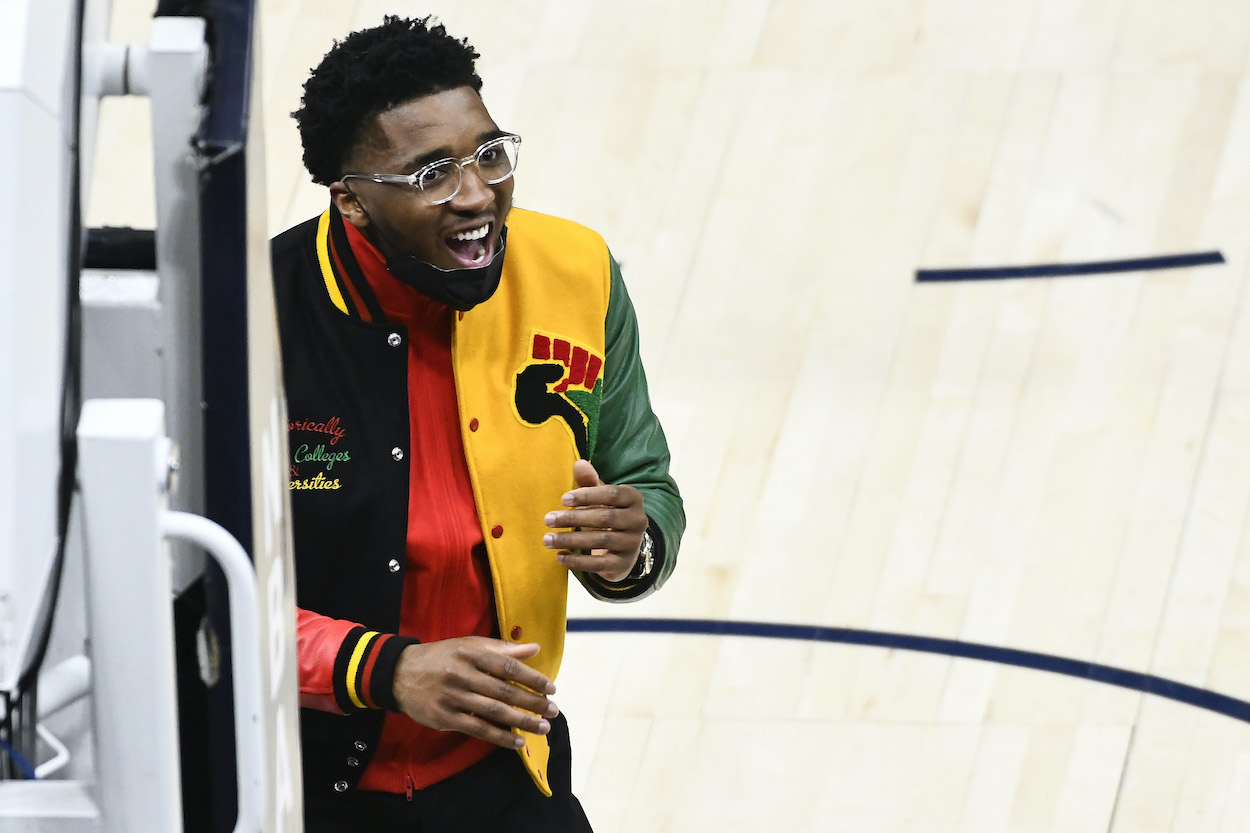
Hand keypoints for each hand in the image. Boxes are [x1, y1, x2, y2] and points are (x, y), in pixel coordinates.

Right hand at [391, 637, 558, 748]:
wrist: (400, 673)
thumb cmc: (442, 657)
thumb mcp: (468, 645)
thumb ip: (501, 649)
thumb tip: (534, 648)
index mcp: (470, 653)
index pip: (508, 667)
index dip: (532, 678)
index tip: (552, 688)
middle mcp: (462, 674)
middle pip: (504, 691)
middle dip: (532, 703)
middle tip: (553, 711)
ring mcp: (453, 697)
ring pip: (493, 712)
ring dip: (521, 722)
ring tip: (542, 728)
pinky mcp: (445, 718)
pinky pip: (478, 729)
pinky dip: (500, 737)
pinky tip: (518, 742)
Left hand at [543, 459, 646, 581]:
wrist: (623, 546)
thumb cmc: (607, 511)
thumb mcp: (600, 495)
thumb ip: (589, 481)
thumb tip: (579, 463)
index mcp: (633, 498)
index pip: (612, 494)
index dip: (588, 495)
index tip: (563, 499)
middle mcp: (638, 520)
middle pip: (605, 518)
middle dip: (574, 518)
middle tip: (548, 519)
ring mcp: (632, 544)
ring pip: (601, 540)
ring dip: (571, 540)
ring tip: (548, 539)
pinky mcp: (623, 564)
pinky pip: (599, 564)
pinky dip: (578, 562)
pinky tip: (560, 557)